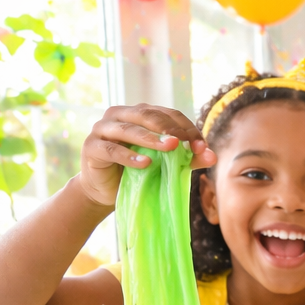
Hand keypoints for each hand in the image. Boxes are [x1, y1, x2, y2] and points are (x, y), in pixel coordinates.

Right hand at [77, 105, 212, 208]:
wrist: (107, 190)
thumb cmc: (139, 172)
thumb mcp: (167, 165)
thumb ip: (188, 159)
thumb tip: (212, 156)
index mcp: (140, 114)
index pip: (168, 114)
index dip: (186, 127)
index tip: (202, 146)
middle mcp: (120, 115)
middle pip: (147, 115)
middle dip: (170, 128)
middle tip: (185, 143)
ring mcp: (103, 129)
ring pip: (128, 128)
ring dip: (151, 138)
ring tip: (170, 148)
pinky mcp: (92, 147)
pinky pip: (112, 149)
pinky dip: (130, 156)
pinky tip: (145, 163)